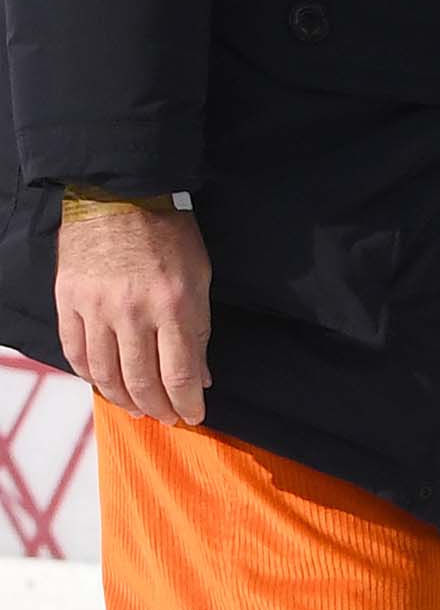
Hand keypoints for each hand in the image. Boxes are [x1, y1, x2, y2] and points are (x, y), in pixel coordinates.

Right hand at [55, 201, 212, 424]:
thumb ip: (199, 332)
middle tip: (166, 418)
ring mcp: (95, 306)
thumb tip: (201, 377)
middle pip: (141, 381)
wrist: (117, 192)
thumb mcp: (199, 281)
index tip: (193, 416)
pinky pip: (74, 350)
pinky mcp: (68, 298)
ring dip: (123, 399)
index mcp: (172, 307)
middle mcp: (132, 312)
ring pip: (105, 373)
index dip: (187, 404)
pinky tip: (103, 383)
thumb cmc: (168, 234)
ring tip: (137, 409)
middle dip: (157, 409)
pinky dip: (89, 374)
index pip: (179, 375)